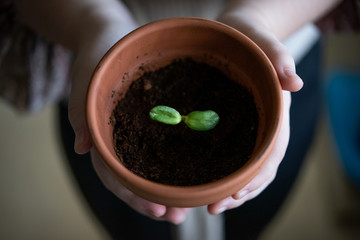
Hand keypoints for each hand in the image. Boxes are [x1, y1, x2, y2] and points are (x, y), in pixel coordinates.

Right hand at [67, 19, 189, 223]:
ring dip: (163, 192)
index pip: (114, 176)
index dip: (134, 195)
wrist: (108, 40)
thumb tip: (82, 147)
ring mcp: (134, 137)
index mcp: (101, 138)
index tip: (158, 209)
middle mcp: (118, 143)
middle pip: (133, 181)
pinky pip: (158, 153)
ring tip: (186, 208)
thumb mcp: (85, 83)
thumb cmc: (95, 61)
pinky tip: (186, 178)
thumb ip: (82, 115)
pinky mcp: (149, 127)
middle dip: (153, 201)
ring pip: (146, 172)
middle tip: (178, 216)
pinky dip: (170, 169)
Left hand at [207, 8, 301, 214]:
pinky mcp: (235, 127)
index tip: (237, 193)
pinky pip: (234, 157)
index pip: (273, 150)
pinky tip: (209, 184)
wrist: (239, 34)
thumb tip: (295, 82)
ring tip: (211, 206)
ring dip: (233, 190)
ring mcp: (251, 128)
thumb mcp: (264, 41)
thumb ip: (279, 57)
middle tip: (215, 208)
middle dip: (241, 191)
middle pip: (261, 167)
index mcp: (276, 110)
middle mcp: (266, 124)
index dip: (257, 175)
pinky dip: (225, 174)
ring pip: (249, 168)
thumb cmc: (251, 37)